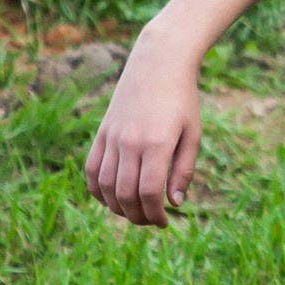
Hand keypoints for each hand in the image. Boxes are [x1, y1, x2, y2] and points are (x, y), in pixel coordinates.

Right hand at [85, 30, 203, 226]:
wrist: (158, 63)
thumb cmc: (182, 100)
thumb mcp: (192, 133)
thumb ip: (184, 170)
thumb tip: (175, 203)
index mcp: (157, 144)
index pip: (149, 193)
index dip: (155, 215)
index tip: (164, 221)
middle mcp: (130, 142)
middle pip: (125, 195)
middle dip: (137, 216)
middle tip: (150, 220)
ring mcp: (112, 137)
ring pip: (105, 187)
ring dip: (117, 207)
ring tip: (134, 212)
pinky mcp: (101, 133)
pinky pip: (91, 170)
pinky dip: (97, 190)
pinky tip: (111, 198)